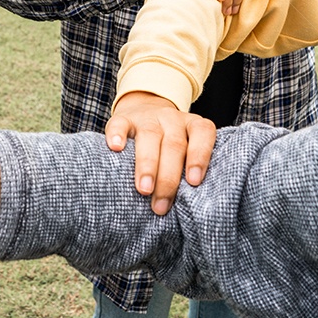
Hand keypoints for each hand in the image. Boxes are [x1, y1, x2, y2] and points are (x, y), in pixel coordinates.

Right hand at [106, 91, 215, 214]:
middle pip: (174, 145)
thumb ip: (187, 170)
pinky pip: (120, 123)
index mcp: (192, 125)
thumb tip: (188, 207)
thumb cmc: (169, 145)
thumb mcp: (185, 150)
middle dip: (168, 176)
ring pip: (149, 136)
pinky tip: (115, 148)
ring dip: (147, 165)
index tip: (194, 182)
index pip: (202, 134)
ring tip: (144, 189)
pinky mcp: (124, 117)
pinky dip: (117, 135)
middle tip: (161, 204)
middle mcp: (172, 119)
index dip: (199, 157)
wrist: (145, 110)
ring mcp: (147, 117)